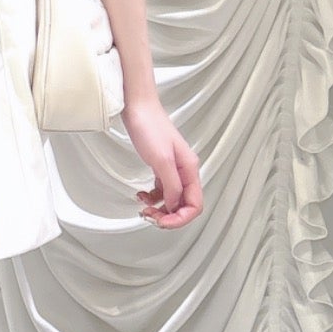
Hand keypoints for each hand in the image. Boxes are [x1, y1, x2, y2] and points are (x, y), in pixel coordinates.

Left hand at [121, 97, 202, 228]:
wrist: (138, 108)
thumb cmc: (149, 127)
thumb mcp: (161, 160)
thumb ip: (171, 185)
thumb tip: (175, 206)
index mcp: (190, 169)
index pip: (194, 204)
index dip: (180, 218)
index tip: (163, 222)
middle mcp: (184, 171)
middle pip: (184, 205)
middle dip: (168, 216)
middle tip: (150, 217)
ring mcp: (173, 169)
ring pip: (172, 200)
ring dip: (159, 209)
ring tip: (143, 208)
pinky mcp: (161, 167)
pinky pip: (161, 191)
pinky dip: (152, 198)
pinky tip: (142, 196)